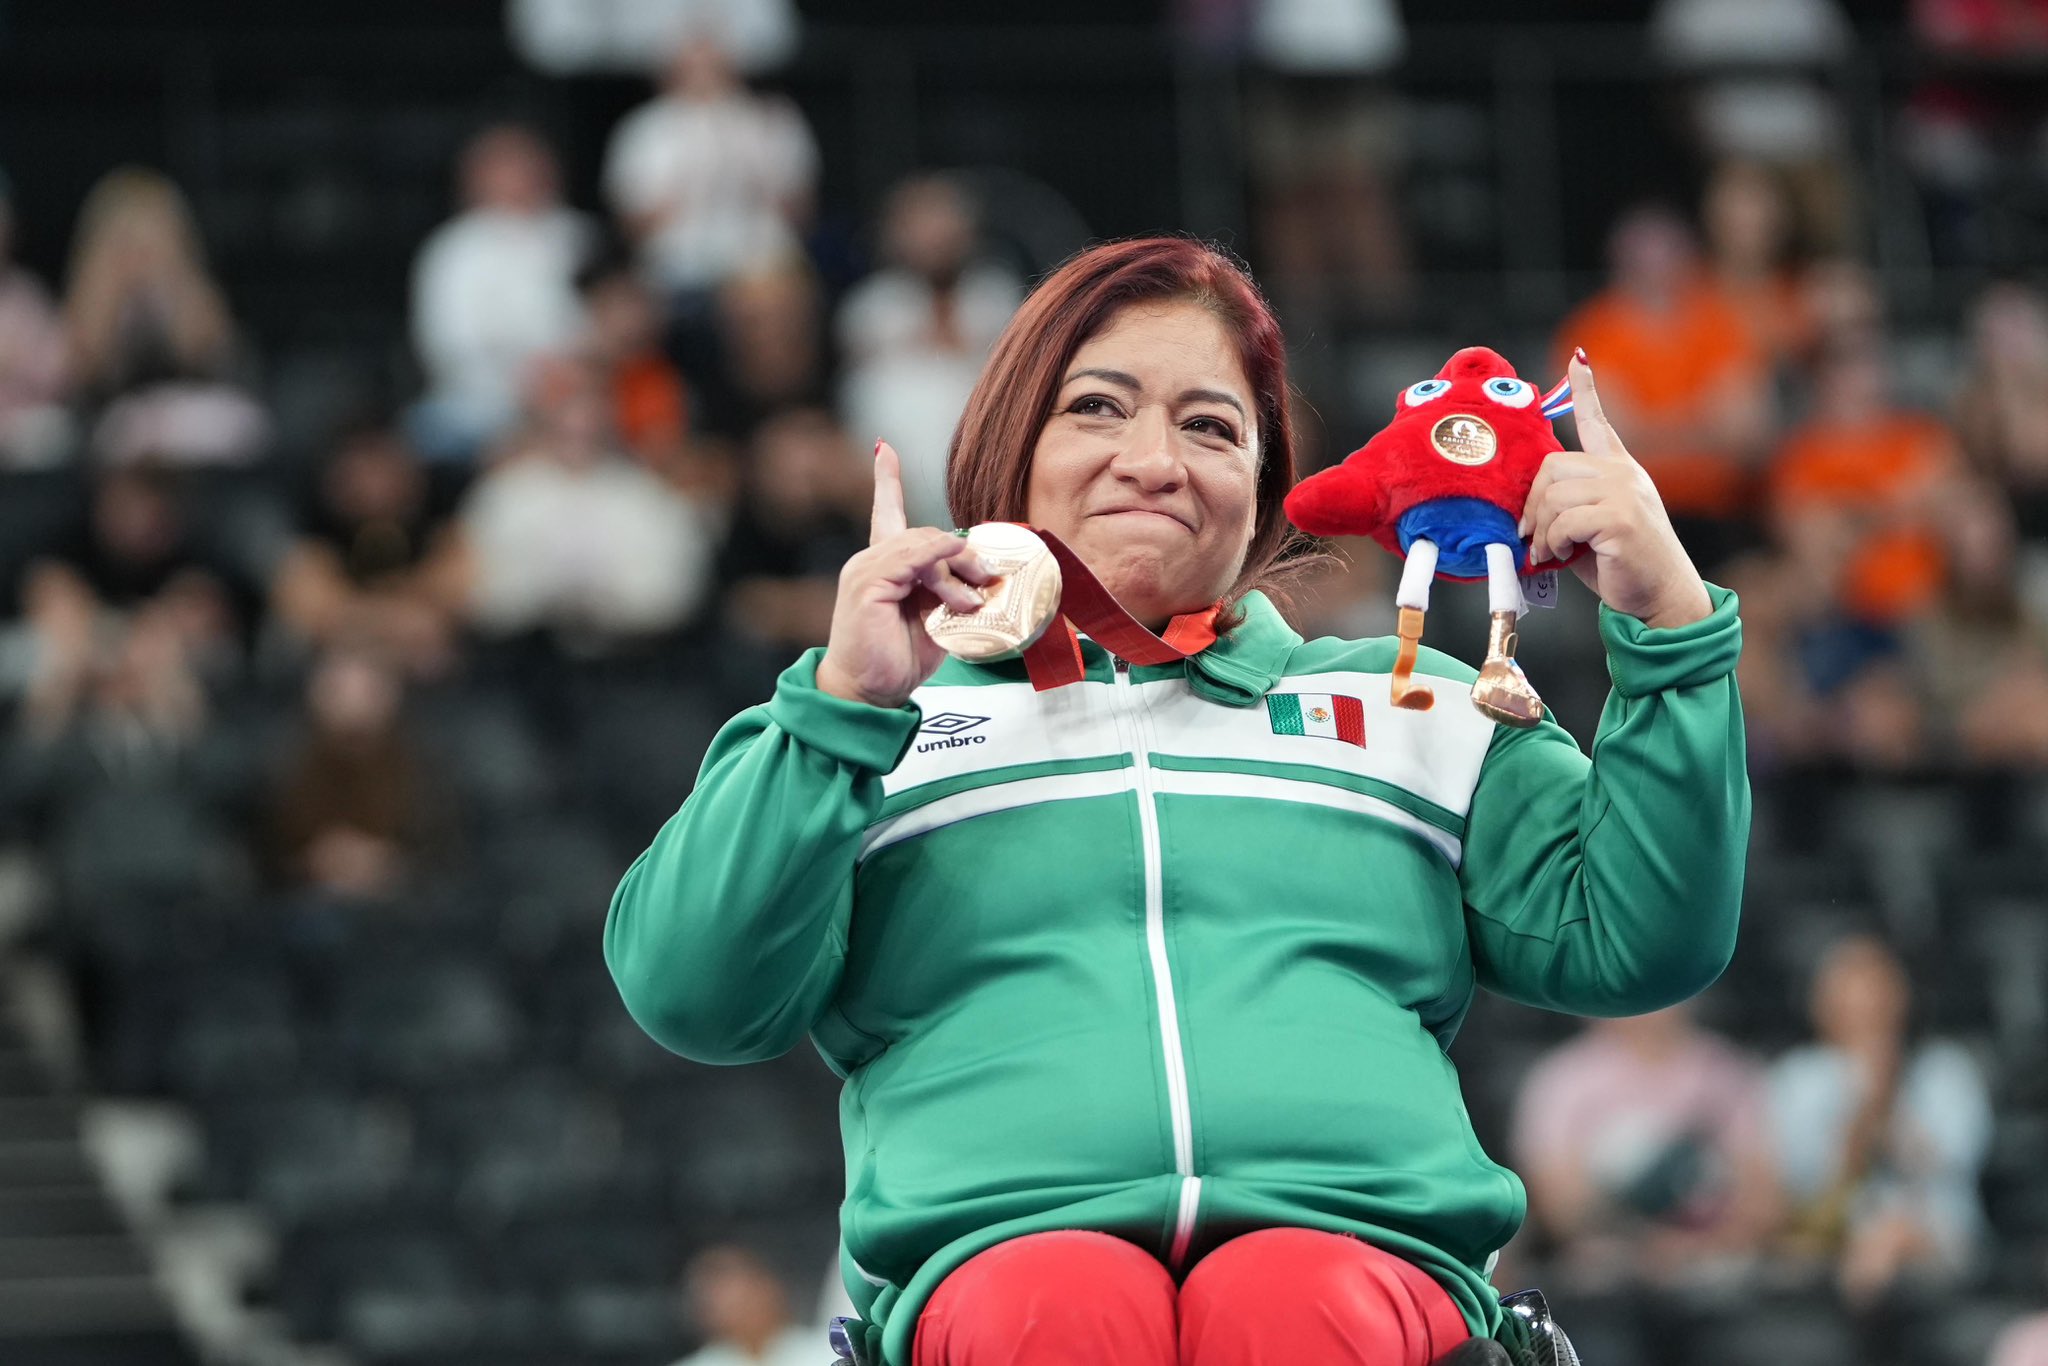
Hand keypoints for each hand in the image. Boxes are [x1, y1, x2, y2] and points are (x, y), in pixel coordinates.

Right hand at [814, 442, 993, 708]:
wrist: (866, 693)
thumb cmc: (895, 661)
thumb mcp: (932, 620)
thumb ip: (948, 593)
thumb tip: (980, 580)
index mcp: (881, 567)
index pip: (884, 514)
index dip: (886, 481)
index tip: (883, 449)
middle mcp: (869, 561)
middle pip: (926, 534)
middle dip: (963, 554)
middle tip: (987, 581)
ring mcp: (865, 569)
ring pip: (925, 544)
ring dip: (958, 570)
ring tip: (969, 603)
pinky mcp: (868, 584)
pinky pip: (914, 557)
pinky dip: (942, 567)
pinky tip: (957, 590)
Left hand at [1517, 353, 1713, 629]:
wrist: (1661, 596)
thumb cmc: (1621, 565)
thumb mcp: (1591, 527)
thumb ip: (1567, 506)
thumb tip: (1524, 510)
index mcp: (1619, 470)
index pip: (1597, 422)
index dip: (1586, 390)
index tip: (1577, 360)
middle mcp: (1623, 474)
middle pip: (1553, 466)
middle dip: (1532, 505)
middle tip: (1531, 536)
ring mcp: (1625, 493)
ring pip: (1554, 496)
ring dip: (1540, 531)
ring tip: (1547, 552)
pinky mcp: (1621, 519)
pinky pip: (1564, 521)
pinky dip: (1553, 543)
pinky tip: (1561, 556)